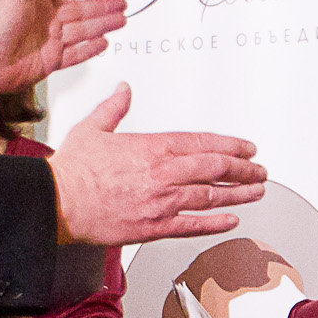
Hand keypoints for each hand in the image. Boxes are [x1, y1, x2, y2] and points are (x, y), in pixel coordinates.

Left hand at [0, 0, 127, 103]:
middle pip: (81, 10)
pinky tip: (103, 43)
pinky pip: (76, 53)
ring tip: (121, 21)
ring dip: (102, 25)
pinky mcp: (50, 61)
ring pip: (83, 31)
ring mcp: (48, 40)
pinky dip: (91, 49)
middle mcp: (44, 19)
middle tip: (121, 4)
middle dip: (102, 7)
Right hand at [49, 84, 267, 243]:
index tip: (247, 148)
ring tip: (257, 192)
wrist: (57, 201)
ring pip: (211, 196)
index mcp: (152, 147)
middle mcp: (163, 174)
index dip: (231, 145)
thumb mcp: (93, 128)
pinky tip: (232, 220)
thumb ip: (114, 108)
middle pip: (216, 168)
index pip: (203, 143)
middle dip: (244, 169)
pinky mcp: (154, 227)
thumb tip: (123, 90)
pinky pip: (193, 225)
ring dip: (238, 194)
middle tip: (260, 170)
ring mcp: (161, 202)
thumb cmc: (72, 169)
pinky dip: (215, 223)